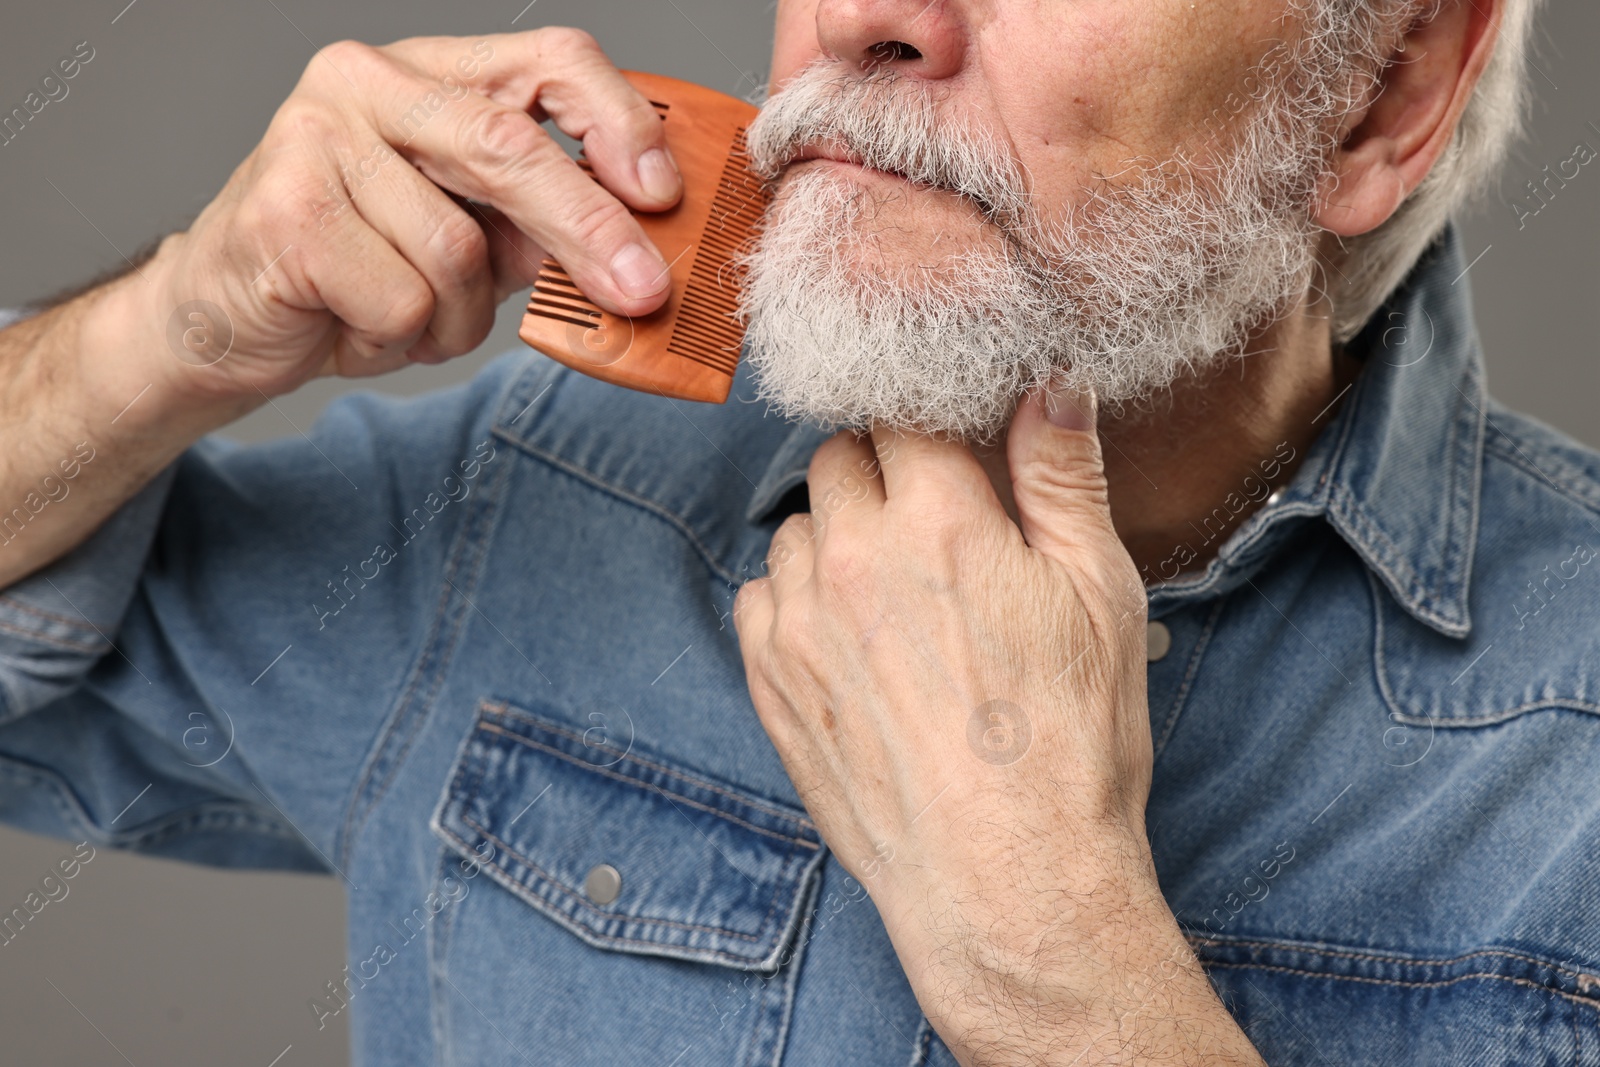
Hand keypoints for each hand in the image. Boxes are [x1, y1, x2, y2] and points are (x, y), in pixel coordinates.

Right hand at [119, 29, 681, 405]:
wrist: (229, 316)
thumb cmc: (365, 268)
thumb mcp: (473, 232)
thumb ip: (543, 221)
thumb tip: (643, 250)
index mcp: (429, 71)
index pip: (547, 58)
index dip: (616, 121)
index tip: (661, 192)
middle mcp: (366, 82)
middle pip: (508, 145)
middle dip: (586, 228)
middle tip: (642, 290)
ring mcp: (315, 139)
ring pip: (456, 249)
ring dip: (458, 315)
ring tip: (416, 316)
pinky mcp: (285, 211)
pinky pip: (403, 299)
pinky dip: (403, 338)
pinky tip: (363, 326)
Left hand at [734, 383, 1262, 1064]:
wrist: (1008, 879)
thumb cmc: (1069, 745)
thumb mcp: (1099, 595)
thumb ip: (1062, 476)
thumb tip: (1051, 384)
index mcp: (940, 520)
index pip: (901, 412)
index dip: (929, 422)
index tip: (949, 446)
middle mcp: (854, 557)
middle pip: (839, 457)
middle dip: (882, 470)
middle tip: (931, 521)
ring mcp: (800, 620)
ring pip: (797, 525)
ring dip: (836, 534)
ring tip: (895, 590)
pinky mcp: (771, 680)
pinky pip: (760, 596)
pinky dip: (796, 598)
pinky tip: (849, 636)